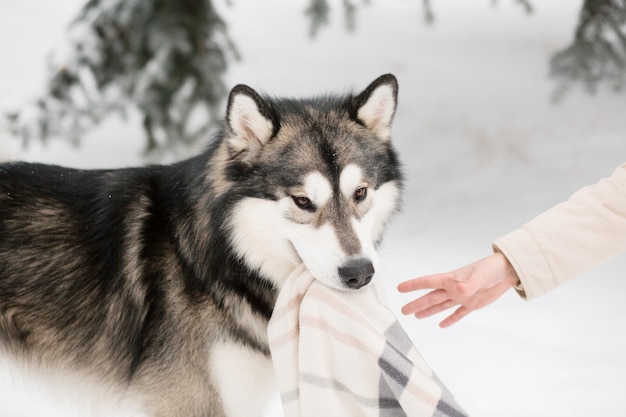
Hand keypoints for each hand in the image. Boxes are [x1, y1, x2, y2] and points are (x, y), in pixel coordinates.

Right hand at [397, 252, 519, 327]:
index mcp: (451, 279)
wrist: (507, 272)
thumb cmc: (492, 269)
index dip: (413, 285)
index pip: (428, 282)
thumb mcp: (481, 276)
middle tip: (403, 310)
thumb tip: (460, 289)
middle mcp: (453, 288)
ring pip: (441, 305)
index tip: (400, 288)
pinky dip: (450, 319)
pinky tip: (442, 325)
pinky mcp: (472, 304)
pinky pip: (458, 313)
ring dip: (428, 311)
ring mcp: (462, 296)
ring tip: (416, 316)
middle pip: (431, 297)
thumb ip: (470, 283)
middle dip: (417, 303)